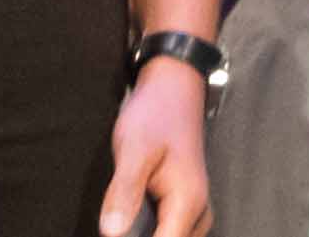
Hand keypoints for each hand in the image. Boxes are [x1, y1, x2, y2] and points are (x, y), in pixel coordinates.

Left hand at [96, 55, 208, 236]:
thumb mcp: (134, 149)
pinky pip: (166, 229)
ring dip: (142, 232)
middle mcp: (197, 213)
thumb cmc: (156, 113)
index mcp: (188, 203)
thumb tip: (111, 232)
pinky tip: (129, 210)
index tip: (116, 226)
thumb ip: (124, 192)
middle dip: (138, 235)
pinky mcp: (184, 205)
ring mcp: (193, 210)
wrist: (174, 86)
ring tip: (124, 206)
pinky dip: (146, 227)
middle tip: (119, 209)